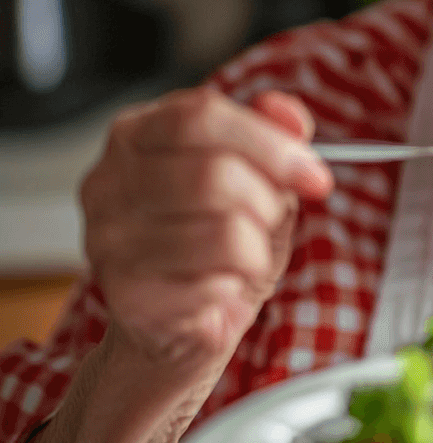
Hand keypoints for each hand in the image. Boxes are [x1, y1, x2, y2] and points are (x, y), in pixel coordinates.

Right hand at [81, 87, 333, 377]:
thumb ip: (274, 137)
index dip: (269, 142)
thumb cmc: (212, 245)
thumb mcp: (257, 181)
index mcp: (137, 135)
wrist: (176, 328)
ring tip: (246, 255)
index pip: (200, 115)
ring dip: (258, 246)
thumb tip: (288, 114)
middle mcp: (109, 181)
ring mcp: (110, 239)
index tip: (312, 173)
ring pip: (224, 227)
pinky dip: (239, 281)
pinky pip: (215, 278)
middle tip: (273, 219)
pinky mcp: (126, 294)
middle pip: (214, 171)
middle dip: (269, 200)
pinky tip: (221, 286)